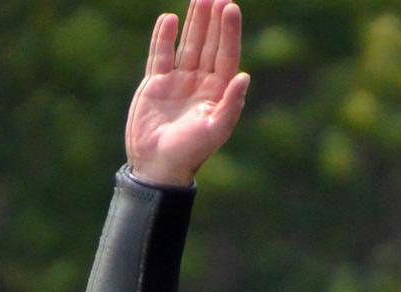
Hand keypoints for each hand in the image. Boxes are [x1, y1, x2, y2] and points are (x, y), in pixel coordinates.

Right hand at [126, 1, 249, 187]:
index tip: (230, 6)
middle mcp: (200, 82)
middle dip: (212, 18)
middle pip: (208, 43)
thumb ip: (231, 104)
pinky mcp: (156, 84)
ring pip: (188, 43)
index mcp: (217, 92)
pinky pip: (161, 54)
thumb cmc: (190, 152)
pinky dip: (164, 37)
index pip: (226, 53)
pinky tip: (169, 19)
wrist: (157, 166)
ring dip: (193, 21)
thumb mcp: (215, 130)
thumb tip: (245, 76)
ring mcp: (178, 81)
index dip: (229, 30)